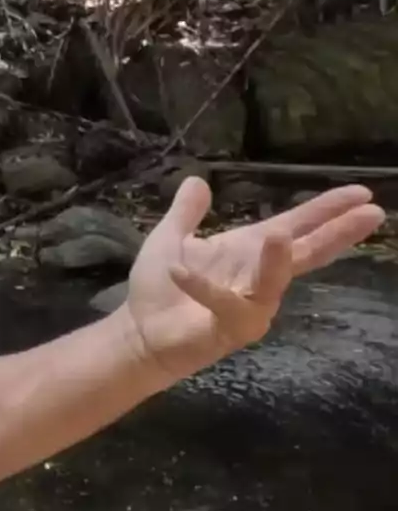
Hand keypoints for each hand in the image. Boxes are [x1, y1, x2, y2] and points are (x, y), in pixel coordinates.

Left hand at [116, 177, 385, 383]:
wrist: (137, 331)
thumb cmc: (159, 288)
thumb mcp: (170, 239)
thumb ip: (186, 212)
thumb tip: (197, 179)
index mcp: (248, 250)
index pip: (296, 226)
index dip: (326, 210)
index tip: (361, 194)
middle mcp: (258, 277)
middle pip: (306, 252)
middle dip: (338, 233)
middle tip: (374, 213)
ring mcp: (250, 305)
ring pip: (273, 283)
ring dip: (276, 261)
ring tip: (280, 236)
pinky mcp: (230, 329)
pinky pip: (224, 305)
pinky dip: (203, 286)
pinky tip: (180, 270)